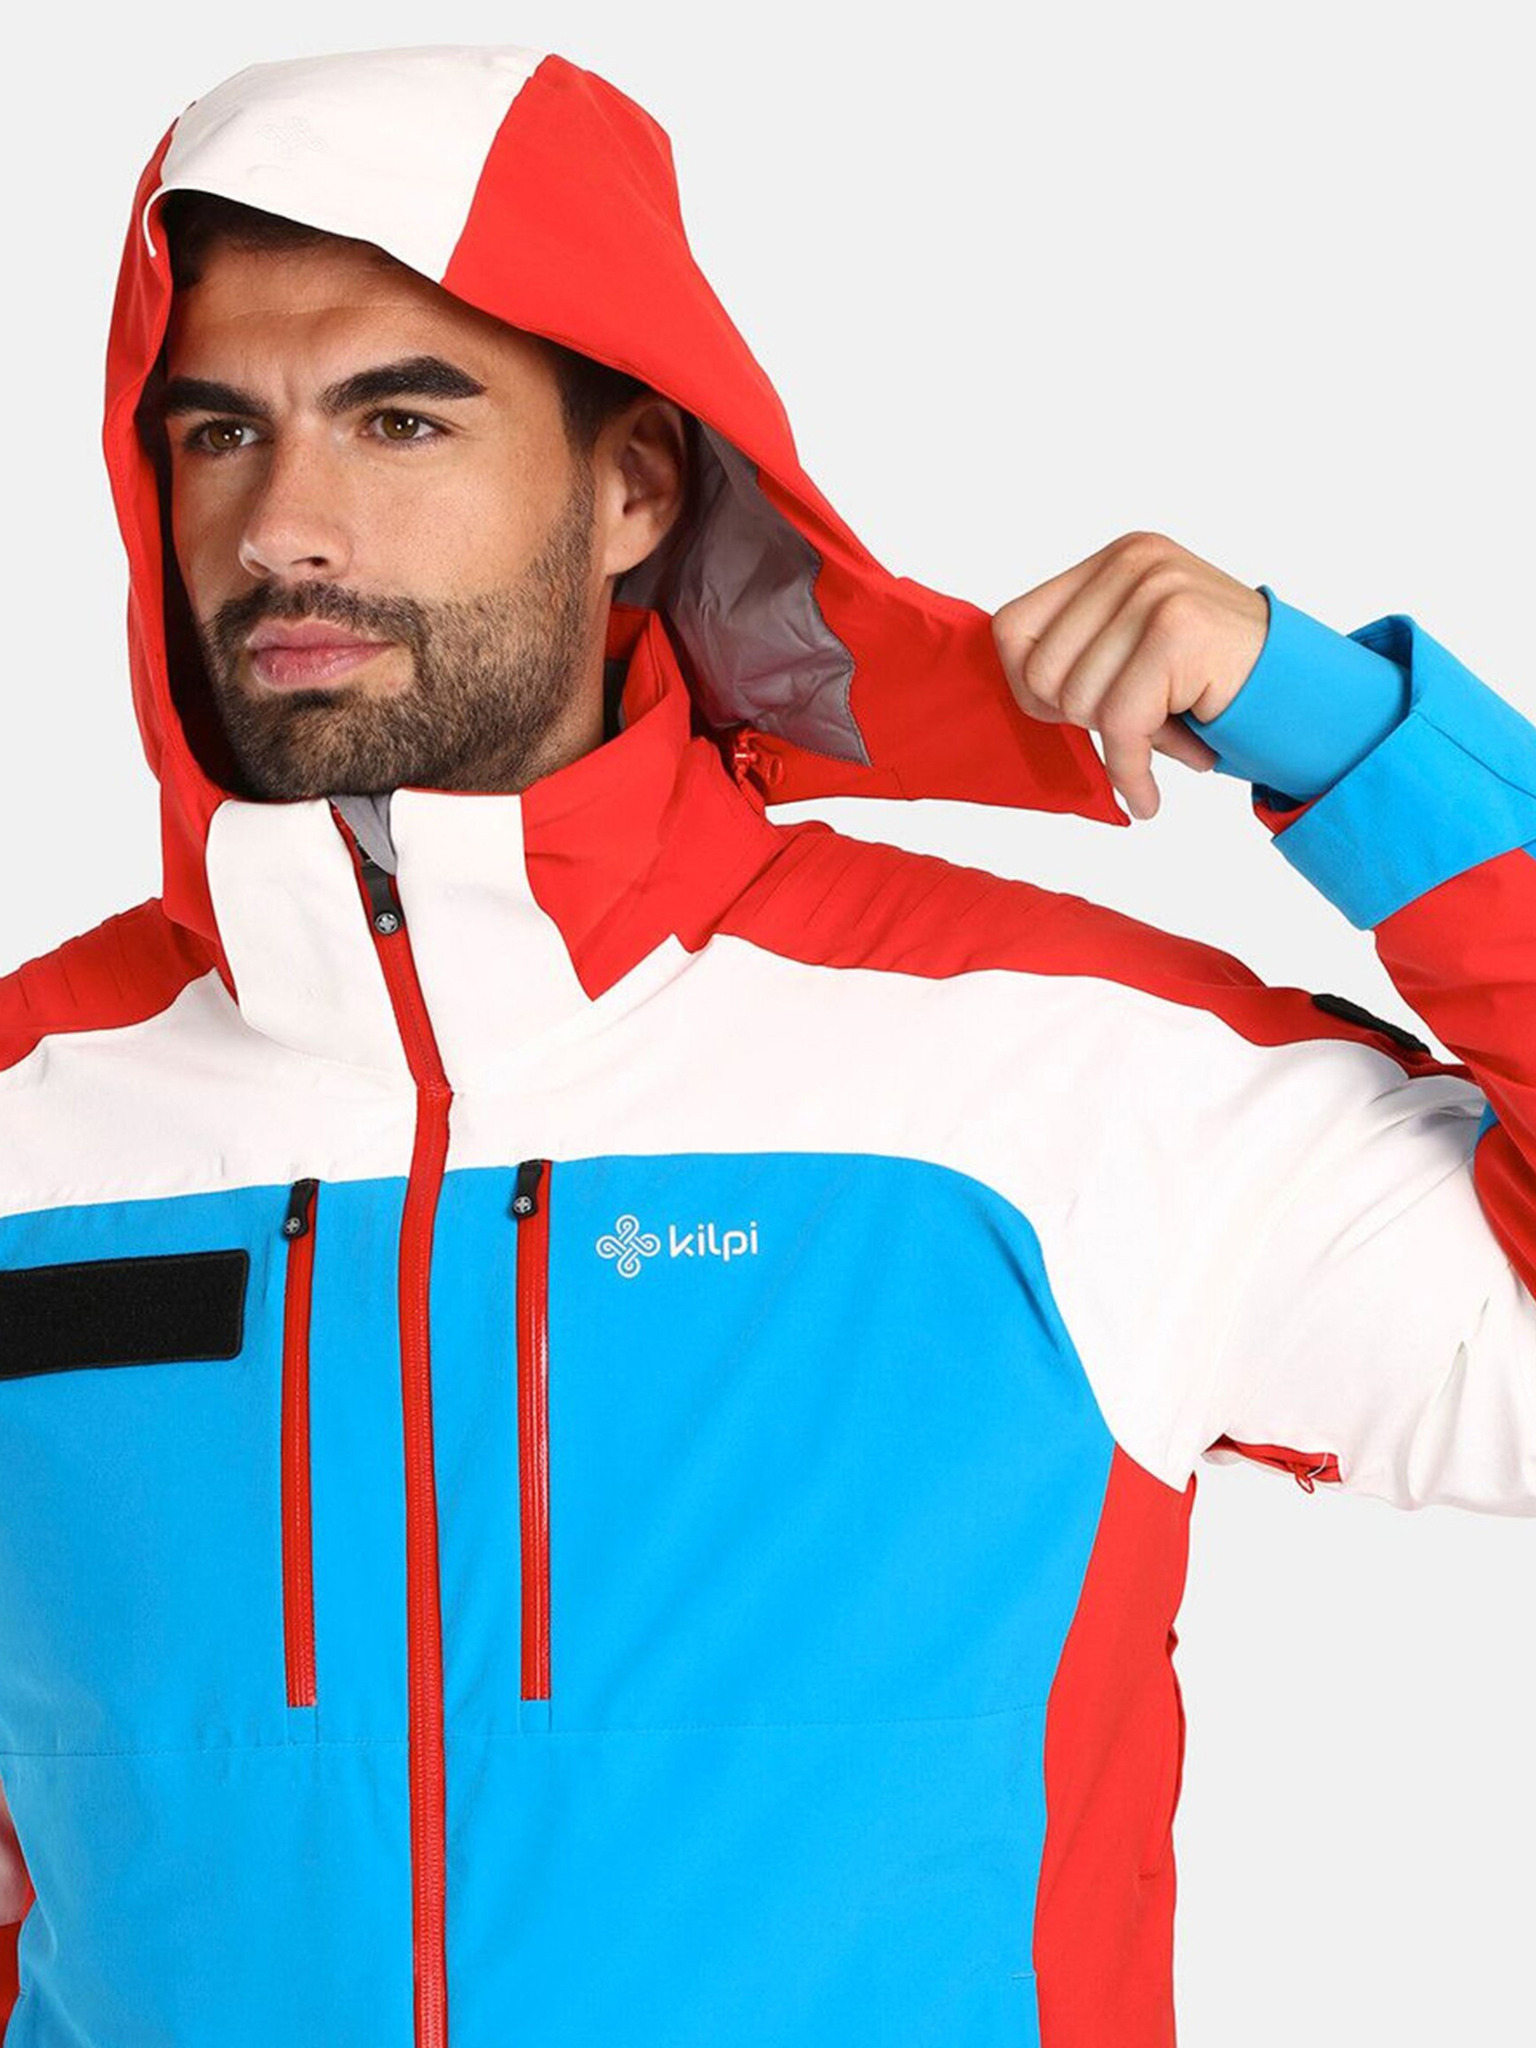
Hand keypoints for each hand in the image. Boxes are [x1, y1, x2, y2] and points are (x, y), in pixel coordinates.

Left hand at [989, 531, 1269, 820]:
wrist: (1306, 694)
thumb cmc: (1214, 681)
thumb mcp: (1137, 648)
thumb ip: (1081, 652)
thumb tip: (1021, 689)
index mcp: (1115, 560)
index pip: (1013, 628)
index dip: (1025, 687)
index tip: (1063, 713)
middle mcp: (1134, 563)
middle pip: (1041, 673)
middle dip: (1080, 719)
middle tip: (1132, 728)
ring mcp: (1159, 591)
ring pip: (1080, 702)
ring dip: (1120, 742)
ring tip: (1166, 735)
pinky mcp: (1180, 632)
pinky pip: (1122, 726)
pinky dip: (1131, 775)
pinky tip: (1146, 797)